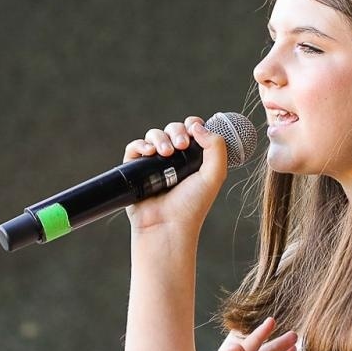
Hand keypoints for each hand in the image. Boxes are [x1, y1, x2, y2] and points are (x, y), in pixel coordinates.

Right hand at [122, 116, 227, 235]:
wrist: (167, 225)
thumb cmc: (192, 205)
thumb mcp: (215, 175)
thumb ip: (216, 147)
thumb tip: (197, 126)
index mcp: (194, 158)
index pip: (192, 130)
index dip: (193, 125)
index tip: (194, 130)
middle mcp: (174, 159)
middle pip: (173, 129)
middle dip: (177, 131)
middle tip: (181, 146)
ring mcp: (154, 164)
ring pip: (154, 135)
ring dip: (159, 138)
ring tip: (165, 153)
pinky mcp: (135, 170)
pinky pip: (135, 147)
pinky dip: (140, 145)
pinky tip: (149, 153)